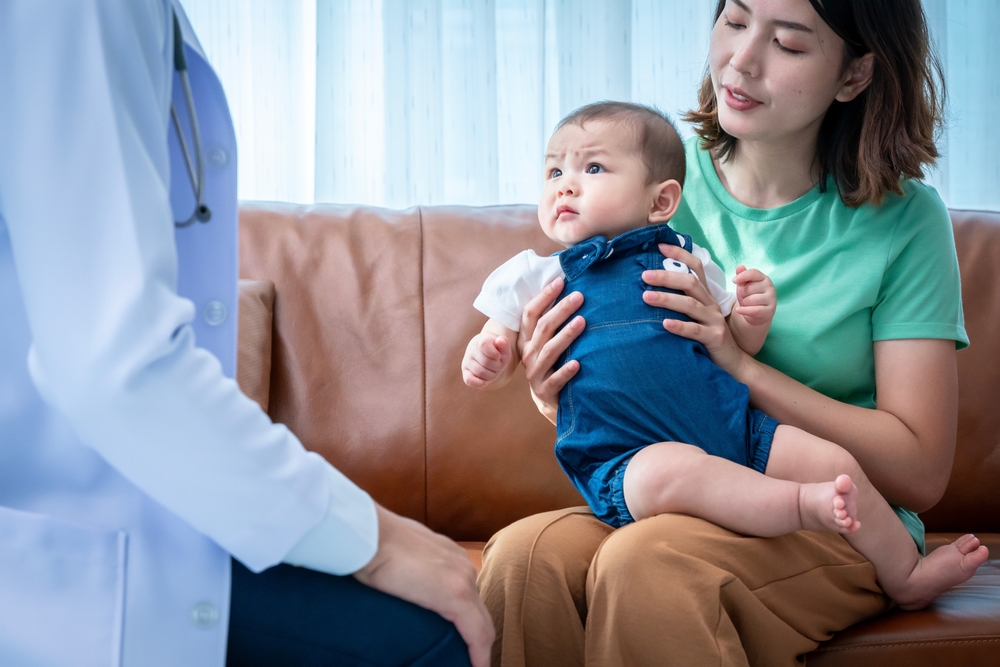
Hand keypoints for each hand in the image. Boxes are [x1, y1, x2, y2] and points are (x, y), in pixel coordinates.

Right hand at [353, 505, 494, 666]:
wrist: (367, 535)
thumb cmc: (372, 542)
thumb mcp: (397, 553)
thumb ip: (407, 567)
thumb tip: (397, 581)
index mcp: (448, 555)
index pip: (466, 592)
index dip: (467, 618)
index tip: (459, 637)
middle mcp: (462, 565)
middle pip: (478, 609)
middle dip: (476, 635)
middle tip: (467, 657)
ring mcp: (462, 579)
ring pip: (481, 622)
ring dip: (477, 645)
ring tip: (467, 663)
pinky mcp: (455, 596)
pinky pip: (477, 634)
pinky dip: (479, 655)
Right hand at [462, 333, 511, 387]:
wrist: (488, 357)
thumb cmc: (497, 352)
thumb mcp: (504, 348)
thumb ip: (504, 343)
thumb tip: (500, 341)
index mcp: (481, 341)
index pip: (484, 345)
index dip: (494, 354)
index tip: (498, 356)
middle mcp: (471, 350)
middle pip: (486, 362)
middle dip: (497, 366)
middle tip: (498, 365)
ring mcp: (467, 362)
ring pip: (480, 372)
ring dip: (491, 375)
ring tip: (493, 371)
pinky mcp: (466, 372)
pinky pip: (469, 380)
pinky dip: (479, 383)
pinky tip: (486, 382)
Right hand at [517, 276, 584, 423]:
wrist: (549, 398)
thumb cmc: (552, 362)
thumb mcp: (545, 342)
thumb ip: (551, 321)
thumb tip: (568, 288)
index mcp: (525, 339)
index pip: (530, 313)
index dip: (544, 296)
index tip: (560, 281)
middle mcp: (528, 353)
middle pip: (543, 327)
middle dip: (561, 310)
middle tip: (579, 296)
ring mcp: (535, 372)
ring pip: (550, 350)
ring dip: (566, 335)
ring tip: (582, 321)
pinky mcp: (544, 390)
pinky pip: (556, 379)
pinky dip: (566, 371)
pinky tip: (578, 363)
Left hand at [644, 243, 749, 378]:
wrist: (732, 362)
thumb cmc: (707, 337)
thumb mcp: (696, 315)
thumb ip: (682, 301)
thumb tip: (652, 287)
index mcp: (706, 296)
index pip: (696, 268)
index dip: (681, 254)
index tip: (659, 246)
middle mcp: (711, 304)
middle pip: (690, 283)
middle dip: (666, 276)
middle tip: (644, 275)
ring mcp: (714, 320)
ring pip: (690, 305)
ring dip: (667, 299)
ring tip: (646, 296)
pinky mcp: (714, 338)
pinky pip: (695, 330)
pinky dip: (679, 326)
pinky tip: (664, 324)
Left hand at [732, 265, 775, 325]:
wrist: (756, 314)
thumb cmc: (750, 296)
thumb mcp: (744, 286)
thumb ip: (742, 276)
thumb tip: (739, 267)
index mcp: (764, 278)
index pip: (754, 273)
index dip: (743, 276)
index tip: (734, 280)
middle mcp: (770, 287)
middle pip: (749, 288)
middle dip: (743, 294)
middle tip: (746, 297)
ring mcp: (771, 299)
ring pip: (750, 300)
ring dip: (744, 303)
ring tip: (747, 304)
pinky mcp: (770, 311)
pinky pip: (754, 310)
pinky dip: (744, 311)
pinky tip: (739, 310)